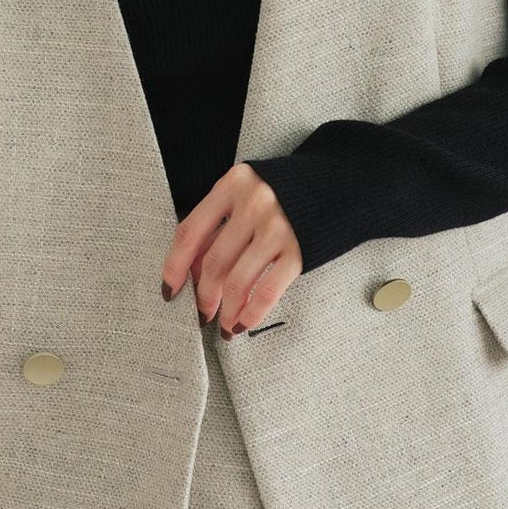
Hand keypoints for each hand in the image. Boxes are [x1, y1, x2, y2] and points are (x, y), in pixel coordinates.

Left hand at [162, 162, 301, 334]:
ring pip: (237, 281)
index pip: (190, 232)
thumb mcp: (245, 196)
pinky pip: (267, 291)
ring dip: (225, 310)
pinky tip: (243, 322)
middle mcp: (254, 203)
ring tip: (223, 323)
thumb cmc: (283, 194)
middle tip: (201, 313)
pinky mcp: (300, 250)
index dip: (174, 266)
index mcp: (233, 184)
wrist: (338, 186)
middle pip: (213, 262)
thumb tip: (191, 272)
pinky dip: (251, 313)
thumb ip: (219, 225)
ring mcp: (278, 227)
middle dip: (203, 296)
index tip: (169, 290)